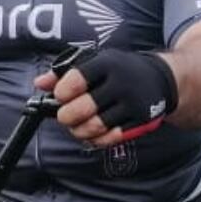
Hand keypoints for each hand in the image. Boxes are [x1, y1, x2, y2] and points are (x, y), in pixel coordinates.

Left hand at [33, 49, 177, 147]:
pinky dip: (96, 139)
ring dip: (79, 130)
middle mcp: (121, 83)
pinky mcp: (140, 120)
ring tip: (76, 126)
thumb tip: (40, 83)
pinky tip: (92, 134)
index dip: (62, 92)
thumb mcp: (95, 62)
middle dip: (67, 116)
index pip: (77, 78)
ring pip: (96, 126)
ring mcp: (132, 103)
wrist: (160, 78)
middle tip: (65, 115)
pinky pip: (111, 137)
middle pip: (84, 107)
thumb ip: (65, 72)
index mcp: (107, 64)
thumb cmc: (119, 70)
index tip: (60, 96)